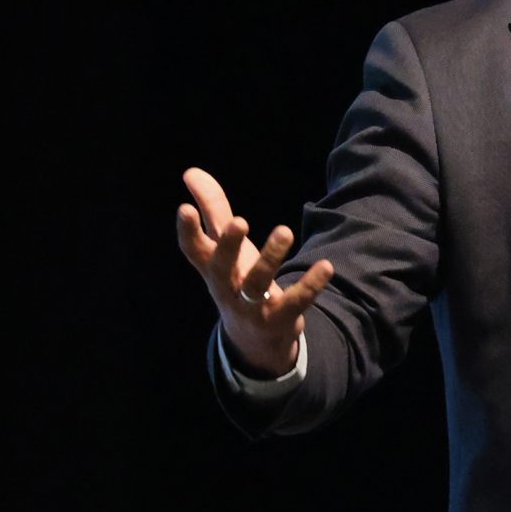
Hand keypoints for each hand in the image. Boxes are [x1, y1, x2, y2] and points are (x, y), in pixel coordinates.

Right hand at [175, 166, 334, 375]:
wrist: (255, 339)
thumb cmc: (236, 279)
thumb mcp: (224, 247)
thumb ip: (212, 209)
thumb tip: (191, 172)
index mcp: (211, 268)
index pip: (193, 250)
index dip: (187, 231)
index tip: (184, 208)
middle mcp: (227, 288)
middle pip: (221, 269)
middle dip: (228, 246)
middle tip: (239, 221)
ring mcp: (252, 306)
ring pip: (257, 283)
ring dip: (271, 257)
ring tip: (284, 231)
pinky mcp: (279, 318)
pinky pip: (295, 302)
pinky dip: (310, 285)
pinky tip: (326, 266)